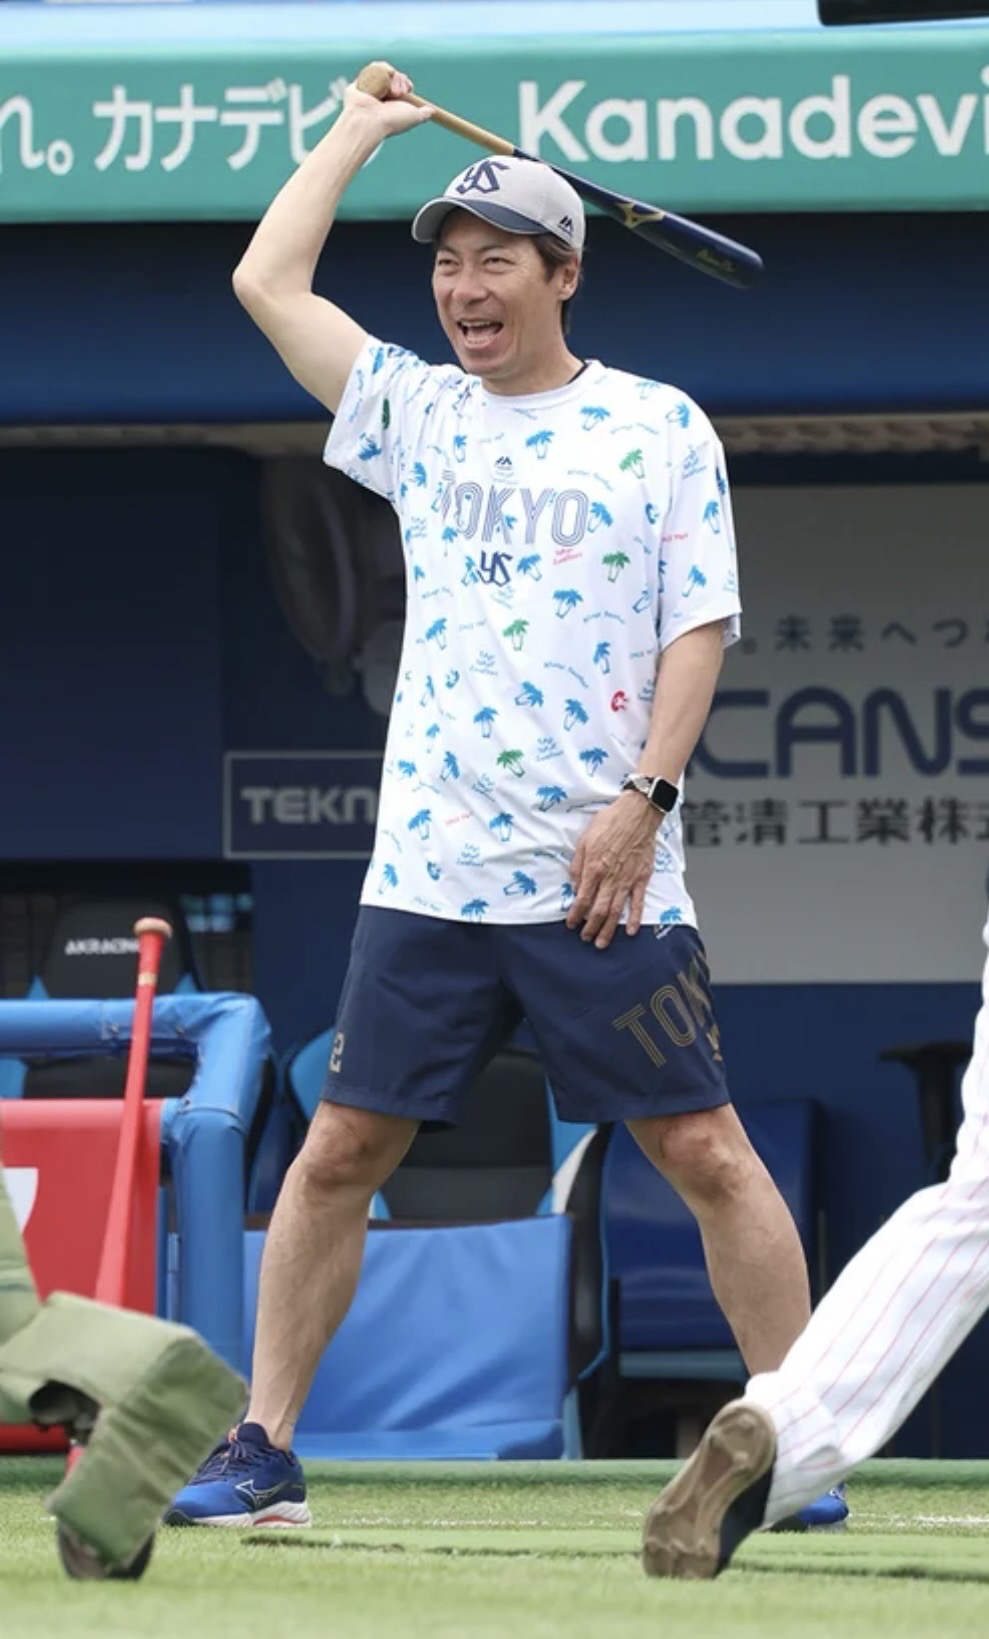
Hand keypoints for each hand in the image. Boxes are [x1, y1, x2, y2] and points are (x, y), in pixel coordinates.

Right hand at [344, 63, 434, 138]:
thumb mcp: (413, 117)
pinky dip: (380, 68)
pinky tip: (381, 76)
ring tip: (387, 88)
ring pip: (386, 70)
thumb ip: (423, 114)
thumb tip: (432, 111)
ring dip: (391, 75)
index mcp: (393, 102)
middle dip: (400, 80)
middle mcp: (383, 94)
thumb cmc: (391, 122)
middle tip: (397, 93)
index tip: (407, 90)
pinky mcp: (361, 81)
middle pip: (396, 76)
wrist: (369, 120)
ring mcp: (372, 87)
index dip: (406, 84)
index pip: (403, 84)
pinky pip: (374, 67)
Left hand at [566, 792, 662, 948]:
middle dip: (590, 928)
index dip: (575, 914)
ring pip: (616, 911)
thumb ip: (578, 865)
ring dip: (609, 930)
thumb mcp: (585, 840)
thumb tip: (575, 886)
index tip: (571, 924)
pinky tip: (632, 931)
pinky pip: (638, 902)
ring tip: (602, 943)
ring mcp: (627, 880)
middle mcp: (610, 878)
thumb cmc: (610, 822)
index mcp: (594, 868)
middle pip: (598, 910)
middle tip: (585, 938)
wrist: (637, 814)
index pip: (582, 899)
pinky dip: (636, 918)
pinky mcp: (641, 878)